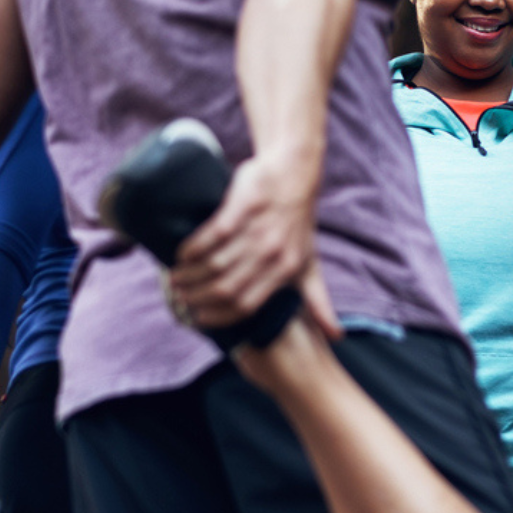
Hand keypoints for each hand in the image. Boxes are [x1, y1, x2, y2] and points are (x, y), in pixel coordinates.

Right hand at [171, 152, 341, 339]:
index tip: (198, 318)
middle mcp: (273, 253)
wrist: (293, 174)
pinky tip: (182, 253)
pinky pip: (211, 235)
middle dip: (198, 297)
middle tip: (181, 296)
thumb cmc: (299, 224)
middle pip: (226, 288)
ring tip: (176, 276)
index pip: (246, 305)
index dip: (218, 316)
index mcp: (287, 271)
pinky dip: (192, 247)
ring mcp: (258, 229)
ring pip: (215, 264)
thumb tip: (336, 338)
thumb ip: (317, 301)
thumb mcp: (311, 264)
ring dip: (190, 274)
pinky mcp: (244, 206)